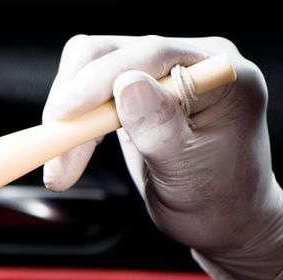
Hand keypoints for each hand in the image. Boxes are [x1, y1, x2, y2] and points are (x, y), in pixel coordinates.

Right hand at [43, 35, 282, 279]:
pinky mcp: (139, 91)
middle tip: (57, 157)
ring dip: (68, 117)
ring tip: (61, 168)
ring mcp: (163, 74)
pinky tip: (70, 155)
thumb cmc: (219, 201)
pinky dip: (74, 124)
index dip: (101, 79)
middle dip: (75, 102)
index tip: (64, 115)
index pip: (152, 53)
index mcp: (221, 72)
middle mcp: (192, 61)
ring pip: (92, 70)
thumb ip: (159, 127)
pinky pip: (91, 91)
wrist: (225, 222)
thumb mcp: (190, 171)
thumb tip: (127, 84)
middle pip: (112, 54)